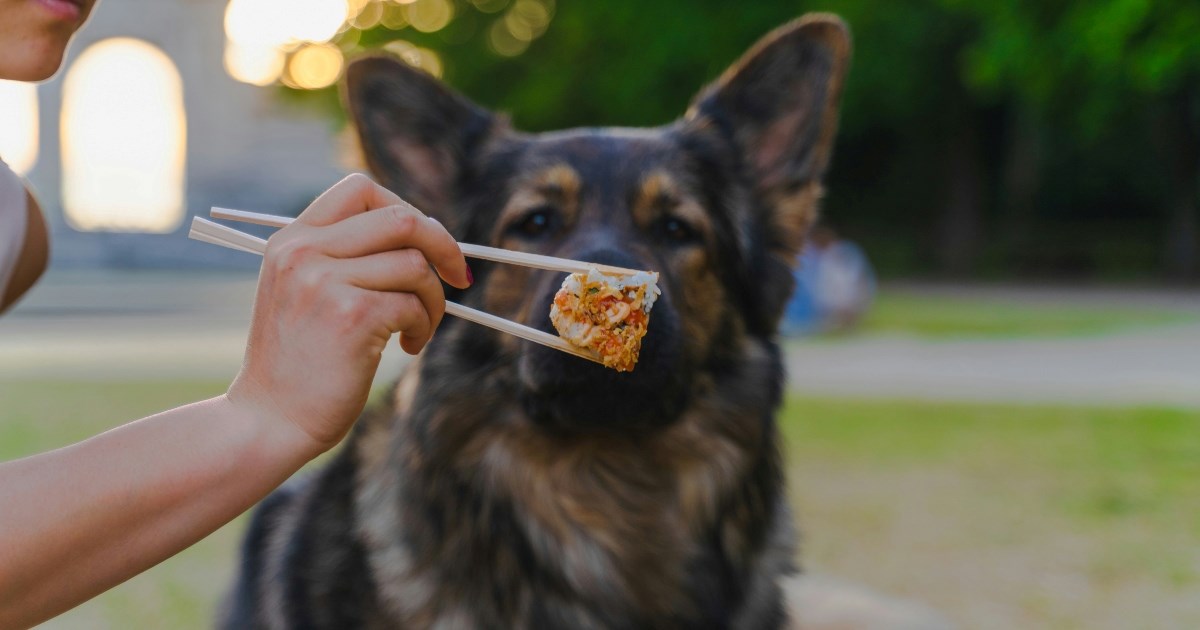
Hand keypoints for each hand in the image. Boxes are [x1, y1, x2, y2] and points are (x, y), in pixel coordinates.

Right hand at [226, 174, 470, 452]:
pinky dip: (424, 326)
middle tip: (458, 278)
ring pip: (415, 265)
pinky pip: (414, 304)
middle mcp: (303, 251)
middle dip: (443, 246)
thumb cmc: (299, 364)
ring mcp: (324, 281)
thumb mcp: (305, 294)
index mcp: (291, 240)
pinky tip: (409, 346)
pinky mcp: (350, 315)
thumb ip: (346, 258)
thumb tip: (428, 233)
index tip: (426, 243)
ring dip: (434, 299)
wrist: (268, 421)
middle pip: (400, 218)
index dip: (407, 210)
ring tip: (419, 329)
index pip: (360, 189)